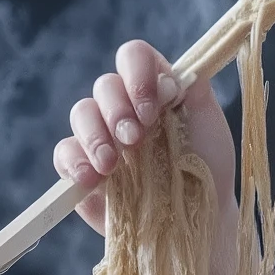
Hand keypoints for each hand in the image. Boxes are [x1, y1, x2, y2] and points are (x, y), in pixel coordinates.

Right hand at [52, 40, 237, 255]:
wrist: (198, 217)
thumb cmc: (207, 167)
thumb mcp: (210, 124)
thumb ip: (194, 91)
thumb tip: (173, 75)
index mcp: (153, 87)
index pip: (133, 57)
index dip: (137, 74)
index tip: (152, 107)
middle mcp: (124, 106)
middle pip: (104, 85)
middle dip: (117, 110)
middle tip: (135, 139)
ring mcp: (101, 136)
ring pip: (80, 113)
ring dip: (95, 135)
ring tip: (112, 164)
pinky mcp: (83, 168)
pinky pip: (64, 153)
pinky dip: (73, 161)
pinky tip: (91, 178)